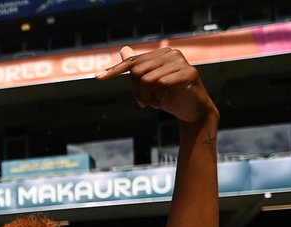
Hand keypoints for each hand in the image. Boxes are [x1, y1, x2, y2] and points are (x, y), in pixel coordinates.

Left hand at [98, 46, 216, 124]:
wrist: (192, 112)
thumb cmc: (170, 96)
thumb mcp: (150, 82)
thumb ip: (138, 67)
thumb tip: (123, 49)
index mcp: (161, 54)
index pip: (133, 61)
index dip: (115, 70)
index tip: (98, 77)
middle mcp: (171, 53)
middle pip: (138, 71)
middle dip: (136, 91)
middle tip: (143, 102)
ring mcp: (181, 62)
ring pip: (148, 79)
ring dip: (147, 96)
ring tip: (155, 102)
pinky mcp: (189, 73)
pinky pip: (161, 83)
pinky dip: (157, 97)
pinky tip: (163, 101)